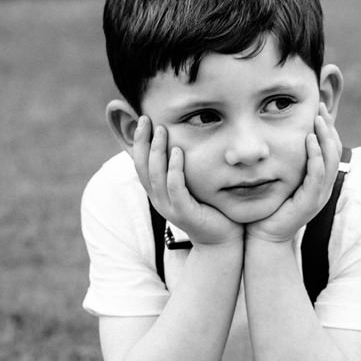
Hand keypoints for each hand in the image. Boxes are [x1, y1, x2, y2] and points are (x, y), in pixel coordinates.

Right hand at [131, 116, 240, 245]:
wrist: (222, 241)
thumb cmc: (210, 210)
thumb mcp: (192, 186)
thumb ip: (184, 170)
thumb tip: (183, 143)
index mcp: (158, 192)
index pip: (140, 163)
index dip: (138, 142)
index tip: (143, 120)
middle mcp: (158, 198)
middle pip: (142, 166)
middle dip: (143, 141)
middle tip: (146, 119)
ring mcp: (169, 206)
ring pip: (156, 175)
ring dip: (158, 150)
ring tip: (162, 130)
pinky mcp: (184, 212)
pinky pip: (175, 187)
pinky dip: (174, 169)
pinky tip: (178, 152)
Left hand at [248, 104, 342, 243]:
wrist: (264, 236)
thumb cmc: (270, 207)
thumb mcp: (281, 179)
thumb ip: (286, 162)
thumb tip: (279, 137)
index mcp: (320, 180)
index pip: (331, 149)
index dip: (327, 128)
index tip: (318, 109)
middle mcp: (325, 186)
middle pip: (335, 151)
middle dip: (328, 127)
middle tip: (318, 107)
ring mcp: (320, 194)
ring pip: (331, 160)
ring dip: (325, 137)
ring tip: (317, 119)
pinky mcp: (311, 202)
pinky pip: (318, 175)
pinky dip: (316, 156)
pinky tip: (309, 141)